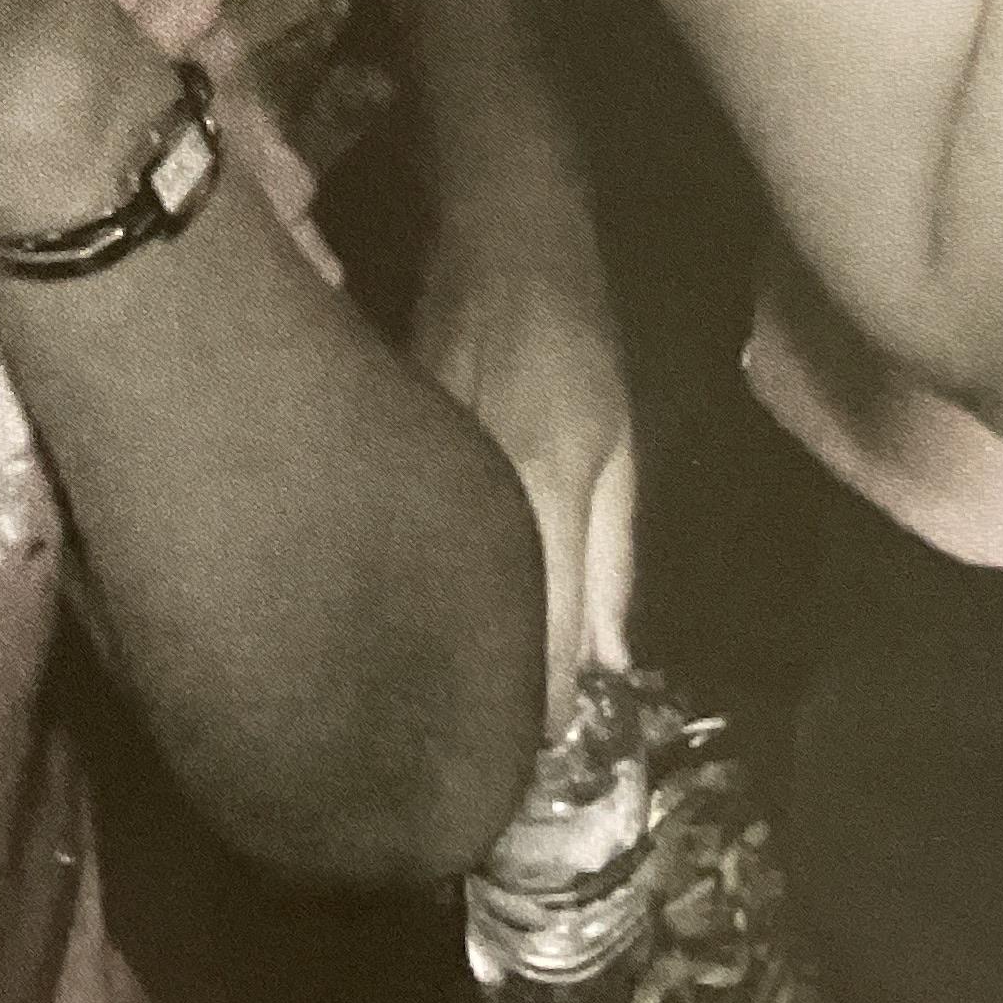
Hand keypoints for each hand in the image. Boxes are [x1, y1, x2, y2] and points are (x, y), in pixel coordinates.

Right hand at [413, 219, 634, 724]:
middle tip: (486, 763)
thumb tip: (610, 660)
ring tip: (449, 709)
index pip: (539, 640)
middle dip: (484, 700)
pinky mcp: (383, 455)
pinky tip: (415, 615)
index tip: (538, 772)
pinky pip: (402, 547)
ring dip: (444, 648)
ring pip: (428, 594)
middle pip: (474, 630)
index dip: (540, 714)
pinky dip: (413, 587)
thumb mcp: (618, 441)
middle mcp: (471, 494)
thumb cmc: (574, 331)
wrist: (493, 230)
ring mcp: (416, 472)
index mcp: (541, 490)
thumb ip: (610, 555)